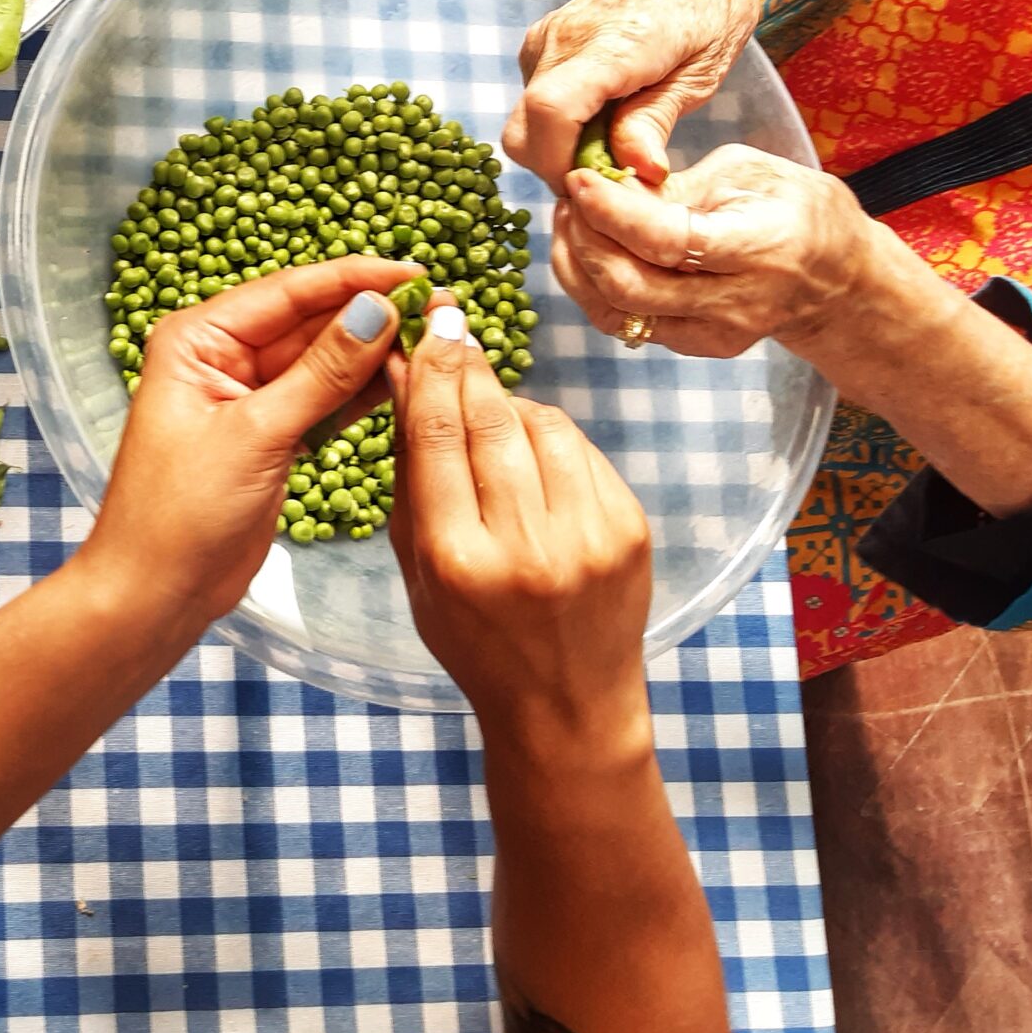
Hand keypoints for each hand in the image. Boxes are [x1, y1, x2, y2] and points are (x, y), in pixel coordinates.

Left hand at [85, 257, 419, 625]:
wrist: (155, 591)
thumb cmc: (179, 513)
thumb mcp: (257, 434)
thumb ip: (322, 373)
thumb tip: (377, 311)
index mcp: (198, 338)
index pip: (288, 291)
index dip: (354, 279)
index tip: (414, 272)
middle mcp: (222, 357)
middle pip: (310, 321)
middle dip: (372, 313)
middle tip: (440, 305)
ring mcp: (249, 397)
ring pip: (324, 361)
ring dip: (375, 352)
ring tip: (436, 337)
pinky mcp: (272, 435)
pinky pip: (325, 400)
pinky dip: (362, 393)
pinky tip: (407, 380)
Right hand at [387, 304, 651, 746]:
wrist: (566, 705)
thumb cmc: (475, 640)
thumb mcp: (418, 570)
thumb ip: (411, 477)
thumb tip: (403, 382)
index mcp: (457, 560)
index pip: (437, 435)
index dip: (430, 370)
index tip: (428, 327)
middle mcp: (525, 546)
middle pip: (491, 420)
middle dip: (468, 366)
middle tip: (454, 329)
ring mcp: (586, 538)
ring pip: (543, 424)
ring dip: (512, 403)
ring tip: (492, 408)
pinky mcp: (629, 532)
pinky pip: (583, 452)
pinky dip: (552, 438)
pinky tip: (535, 450)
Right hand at [501, 0, 760, 186]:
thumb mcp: (703, 68)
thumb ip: (657, 120)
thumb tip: (636, 172)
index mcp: (611, 44)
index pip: (551, 112)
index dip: (563, 164)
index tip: (601, 185)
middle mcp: (563, 41)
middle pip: (523, 131)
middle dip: (560, 169)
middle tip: (614, 176)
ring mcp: (545, 41)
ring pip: (526, 123)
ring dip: (563, 149)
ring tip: (618, 141)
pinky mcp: (541, 46)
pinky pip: (535, 104)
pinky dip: (561, 127)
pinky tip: (605, 118)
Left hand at [551, 142, 885, 358]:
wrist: (840, 280)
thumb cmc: (797, 210)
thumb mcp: (749, 172)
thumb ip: (679, 185)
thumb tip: (611, 188)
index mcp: (758, 247)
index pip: (666, 241)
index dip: (611, 211)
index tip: (578, 179)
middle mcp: (735, 301)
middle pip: (629, 285)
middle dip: (583, 238)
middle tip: (568, 198)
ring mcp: (713, 333)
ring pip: (616, 311)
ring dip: (577, 264)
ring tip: (570, 220)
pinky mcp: (694, 346)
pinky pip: (624, 322)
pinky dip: (591, 286)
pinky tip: (586, 249)